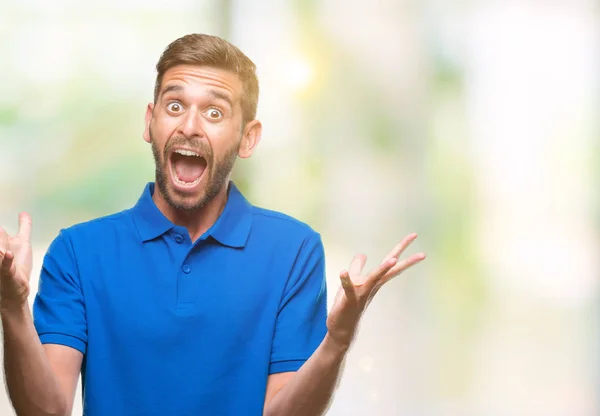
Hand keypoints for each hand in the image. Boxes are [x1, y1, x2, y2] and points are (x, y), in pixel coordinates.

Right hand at [0, 213, 32, 311]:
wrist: (16, 290)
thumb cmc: (18, 267)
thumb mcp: (22, 243)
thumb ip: (24, 227)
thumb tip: (24, 213)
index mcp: (2, 243)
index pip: (0, 232)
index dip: (1, 232)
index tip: (4, 233)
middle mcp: (0, 252)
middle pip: (0, 239)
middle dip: (0, 236)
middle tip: (2, 231)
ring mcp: (2, 263)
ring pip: (0, 251)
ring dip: (1, 244)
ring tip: (1, 232)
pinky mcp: (8, 274)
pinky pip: (6, 267)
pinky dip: (7, 260)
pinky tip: (9, 254)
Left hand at [326, 233, 425, 349]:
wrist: (342, 329)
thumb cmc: (348, 305)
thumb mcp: (352, 282)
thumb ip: (357, 268)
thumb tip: (362, 254)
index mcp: (374, 281)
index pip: (390, 263)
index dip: (401, 248)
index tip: (414, 236)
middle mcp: (372, 286)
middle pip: (390, 270)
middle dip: (405, 260)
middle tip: (422, 252)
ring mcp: (362, 294)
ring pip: (374, 280)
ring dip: (382, 270)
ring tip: (392, 259)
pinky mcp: (349, 300)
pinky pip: (349, 289)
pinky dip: (346, 281)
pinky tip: (343, 272)